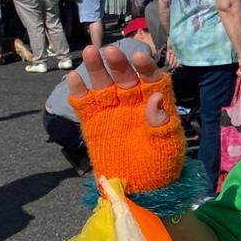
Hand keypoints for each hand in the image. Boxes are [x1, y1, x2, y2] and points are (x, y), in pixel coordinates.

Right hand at [66, 45, 185, 192]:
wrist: (138, 188)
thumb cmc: (160, 166)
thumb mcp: (167, 147)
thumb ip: (162, 123)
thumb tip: (156, 97)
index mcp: (155, 104)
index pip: (152, 79)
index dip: (146, 68)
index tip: (140, 58)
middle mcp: (132, 102)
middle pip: (125, 77)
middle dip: (118, 64)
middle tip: (110, 51)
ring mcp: (111, 110)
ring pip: (103, 84)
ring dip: (97, 68)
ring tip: (89, 53)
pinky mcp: (93, 122)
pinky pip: (84, 103)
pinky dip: (78, 91)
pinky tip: (73, 78)